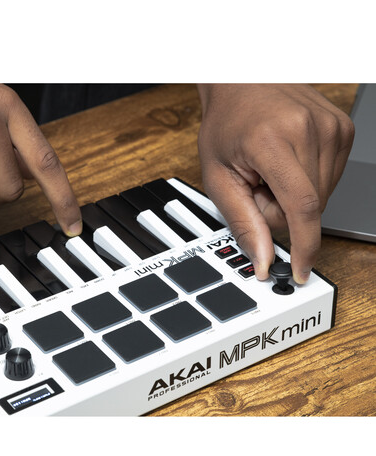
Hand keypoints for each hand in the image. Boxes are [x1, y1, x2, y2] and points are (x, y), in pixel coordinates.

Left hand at [197, 84, 353, 283]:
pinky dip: (307, 181)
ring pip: (321, 196)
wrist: (243, 80)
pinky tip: (288, 162)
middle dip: (279, 211)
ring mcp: (331, 126)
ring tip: (271, 169)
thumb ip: (242, 221)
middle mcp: (309, 129)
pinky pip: (330, 179)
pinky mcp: (343, 128)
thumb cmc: (226, 123)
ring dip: (293, 197)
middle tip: (256, 184)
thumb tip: (264, 259)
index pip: (301, 206)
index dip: (305, 246)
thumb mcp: (218, 176)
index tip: (302, 270)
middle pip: (308, 207)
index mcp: (272, 140)